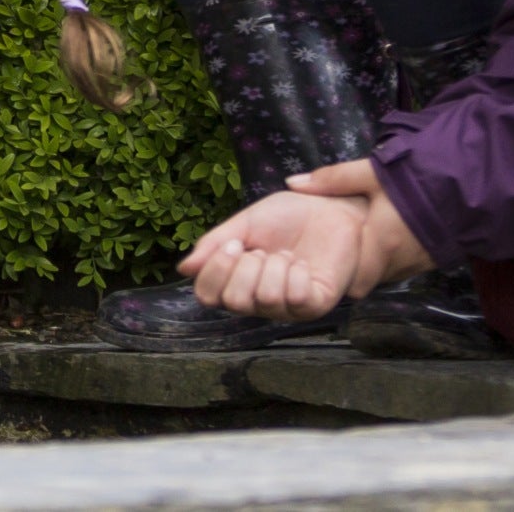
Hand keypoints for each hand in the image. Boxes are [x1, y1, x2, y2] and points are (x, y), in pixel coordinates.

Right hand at [176, 190, 372, 319]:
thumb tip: (183, 269)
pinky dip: (296, 273)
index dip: (215, 271)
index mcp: (237, 281)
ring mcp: (287, 306)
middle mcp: (258, 300)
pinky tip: (302, 264)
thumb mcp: (245, 223)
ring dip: (275, 266)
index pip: (207, 296)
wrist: (330, 208)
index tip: (233, 244)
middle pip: (234, 302)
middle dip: (246, 267)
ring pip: (266, 299)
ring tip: (286, 255)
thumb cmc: (288, 217)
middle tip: (261, 250)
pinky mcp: (315, 304)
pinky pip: (296, 298)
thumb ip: (215, 244)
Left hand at [287, 159, 438, 284]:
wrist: (469, 182)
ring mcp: (419, 265)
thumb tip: (292, 183)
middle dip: (357, 268)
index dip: (340, 277)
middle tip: (344, 249)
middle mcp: (398, 263)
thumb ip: (332, 179)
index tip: (329, 262)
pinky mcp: (434, 260)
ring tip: (367, 240)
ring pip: (387, 273)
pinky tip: (394, 236)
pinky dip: (396, 256)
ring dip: (376, 261)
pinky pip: (405, 266)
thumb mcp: (372, 173)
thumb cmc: (416, 179)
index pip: (352, 285)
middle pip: (369, 279)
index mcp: (380, 246)